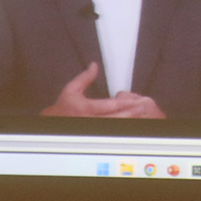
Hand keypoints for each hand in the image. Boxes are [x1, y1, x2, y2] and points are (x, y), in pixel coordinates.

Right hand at [40, 63, 164, 118]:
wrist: (55, 123)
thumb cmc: (64, 107)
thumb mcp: (71, 89)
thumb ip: (84, 78)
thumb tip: (94, 66)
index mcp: (86, 109)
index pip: (107, 106)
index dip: (122, 103)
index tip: (133, 100)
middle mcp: (92, 121)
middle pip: (116, 117)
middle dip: (132, 111)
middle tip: (144, 106)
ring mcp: (96, 128)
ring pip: (117, 126)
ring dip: (131, 119)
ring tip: (143, 113)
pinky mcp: (99, 134)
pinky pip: (115, 130)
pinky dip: (125, 125)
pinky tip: (134, 121)